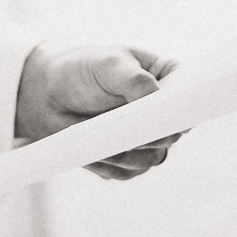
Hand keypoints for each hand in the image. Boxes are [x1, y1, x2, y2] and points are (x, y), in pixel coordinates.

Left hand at [14, 44, 180, 179]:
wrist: (46, 94)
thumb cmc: (82, 69)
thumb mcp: (109, 64)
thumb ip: (135, 80)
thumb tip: (157, 102)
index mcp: (166, 79)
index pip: (190, 96)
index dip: (186, 107)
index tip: (171, 114)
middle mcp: (161, 113)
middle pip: (175, 133)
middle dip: (153, 135)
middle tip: (129, 127)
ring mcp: (146, 139)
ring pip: (153, 158)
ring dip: (128, 152)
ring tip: (101, 133)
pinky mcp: (126, 161)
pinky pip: (127, 172)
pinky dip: (110, 163)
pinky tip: (92, 146)